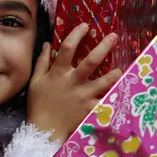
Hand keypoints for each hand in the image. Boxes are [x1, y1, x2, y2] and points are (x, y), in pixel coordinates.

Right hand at [27, 23, 123, 141]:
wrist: (45, 130)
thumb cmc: (38, 104)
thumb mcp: (35, 81)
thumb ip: (41, 61)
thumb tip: (46, 43)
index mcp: (59, 72)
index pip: (68, 47)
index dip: (77, 34)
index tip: (86, 25)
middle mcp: (74, 81)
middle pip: (92, 61)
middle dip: (104, 46)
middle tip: (114, 36)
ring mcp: (84, 95)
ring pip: (104, 81)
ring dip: (115, 73)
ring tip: (121, 68)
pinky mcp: (90, 108)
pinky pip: (105, 101)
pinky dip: (113, 96)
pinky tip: (121, 92)